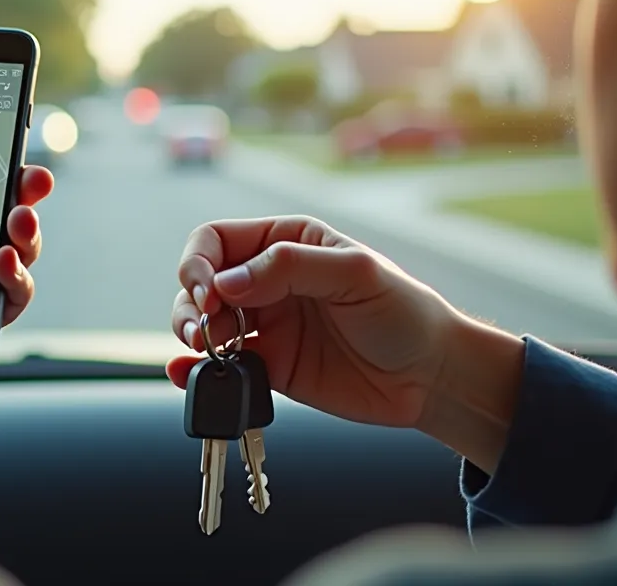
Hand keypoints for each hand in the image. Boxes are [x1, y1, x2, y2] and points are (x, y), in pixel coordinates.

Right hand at [167, 216, 520, 439]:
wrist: (430, 376)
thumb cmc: (403, 312)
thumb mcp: (354, 273)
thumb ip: (290, 268)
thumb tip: (227, 283)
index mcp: (286, 243)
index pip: (216, 240)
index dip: (200, 263)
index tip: (210, 294)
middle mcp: (267, 281)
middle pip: (199, 282)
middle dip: (190, 303)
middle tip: (204, 329)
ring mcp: (265, 325)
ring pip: (202, 323)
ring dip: (189, 334)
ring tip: (202, 350)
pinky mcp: (268, 367)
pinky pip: (220, 366)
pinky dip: (195, 370)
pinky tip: (186, 374)